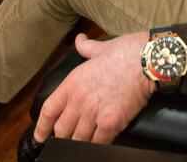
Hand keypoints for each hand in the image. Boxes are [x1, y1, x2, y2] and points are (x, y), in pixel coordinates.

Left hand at [33, 32, 152, 144]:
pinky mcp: (111, 123)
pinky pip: (98, 143)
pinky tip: (99, 144)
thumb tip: (80, 40)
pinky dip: (97, 146)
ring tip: (82, 143)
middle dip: (62, 137)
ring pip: (78, 139)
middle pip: (61, 130)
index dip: (42, 127)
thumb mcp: (100, 48)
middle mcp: (79, 100)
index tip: (40, 136)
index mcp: (73, 83)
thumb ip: (85, 47)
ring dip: (79, 143)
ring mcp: (94, 113)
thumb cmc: (125, 52)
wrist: (147, 60)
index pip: (49, 110)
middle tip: (66, 139)